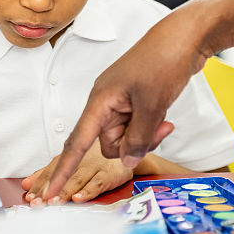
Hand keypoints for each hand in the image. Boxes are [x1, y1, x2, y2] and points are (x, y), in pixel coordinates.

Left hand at [23, 142, 134, 203]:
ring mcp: (94, 167)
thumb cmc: (95, 158)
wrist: (126, 150)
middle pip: (60, 176)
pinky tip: (78, 198)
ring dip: (64, 192)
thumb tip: (26, 184)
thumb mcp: (70, 163)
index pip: (49, 172)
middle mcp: (79, 161)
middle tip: (37, 203)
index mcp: (68, 158)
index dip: (39, 185)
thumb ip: (48, 174)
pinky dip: (88, 191)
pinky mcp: (110, 174)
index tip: (29, 197)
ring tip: (53, 203)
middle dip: (48, 191)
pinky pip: (98, 182)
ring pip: (76, 180)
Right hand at [41, 6, 205, 200]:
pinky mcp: (134, 101)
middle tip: (161, 128)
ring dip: (145, 136)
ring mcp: (120, 102)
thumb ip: (138, 138)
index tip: (50, 194)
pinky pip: (136, 127)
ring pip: (125, 137)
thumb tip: (126, 160)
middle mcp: (105, 102)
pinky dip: (150, 128)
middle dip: (132, 145)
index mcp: (100, 101)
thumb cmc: (162, 64)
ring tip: (166, 119)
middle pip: (109, 143)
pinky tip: (166, 117)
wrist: (183, 39)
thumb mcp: (152, 106)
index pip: (77, 142)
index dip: (64, 170)